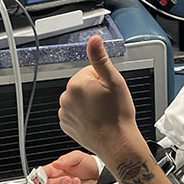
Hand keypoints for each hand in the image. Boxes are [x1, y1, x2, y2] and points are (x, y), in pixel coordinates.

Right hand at [42, 150, 99, 183]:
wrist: (100, 175)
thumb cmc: (88, 164)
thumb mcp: (78, 156)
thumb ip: (66, 159)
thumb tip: (55, 163)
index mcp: (54, 170)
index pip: (40, 175)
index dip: (39, 178)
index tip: (44, 178)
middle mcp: (57, 181)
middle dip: (57, 183)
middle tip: (68, 179)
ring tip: (77, 181)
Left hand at [58, 35, 144, 162]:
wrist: (117, 142)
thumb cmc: (118, 115)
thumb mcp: (114, 81)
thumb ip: (100, 58)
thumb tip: (94, 40)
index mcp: (76, 84)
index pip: (89, 72)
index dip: (102, 81)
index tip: (108, 92)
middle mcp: (66, 98)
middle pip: (82, 86)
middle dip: (94, 91)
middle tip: (107, 103)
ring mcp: (65, 113)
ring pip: (78, 100)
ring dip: (88, 104)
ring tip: (102, 113)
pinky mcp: (66, 125)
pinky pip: (74, 114)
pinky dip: (83, 116)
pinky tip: (95, 121)